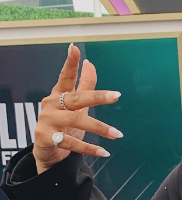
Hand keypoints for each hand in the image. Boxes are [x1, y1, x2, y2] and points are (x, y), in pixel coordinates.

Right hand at [33, 43, 122, 173]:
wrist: (48, 151)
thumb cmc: (64, 123)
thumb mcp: (76, 104)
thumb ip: (84, 85)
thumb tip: (90, 63)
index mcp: (59, 94)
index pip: (65, 76)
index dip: (70, 62)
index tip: (74, 48)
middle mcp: (51, 105)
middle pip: (76, 98)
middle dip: (97, 97)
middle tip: (116, 96)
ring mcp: (47, 121)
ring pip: (75, 121)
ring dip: (99, 127)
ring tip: (117, 134)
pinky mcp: (45, 138)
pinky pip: (70, 142)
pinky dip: (88, 148)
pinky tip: (104, 151)